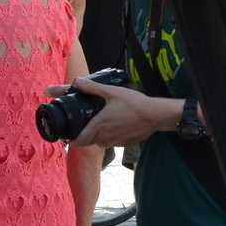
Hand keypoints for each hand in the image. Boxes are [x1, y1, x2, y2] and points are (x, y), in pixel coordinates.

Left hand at [41, 78, 177, 147]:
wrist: (154, 115)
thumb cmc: (133, 103)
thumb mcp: (111, 92)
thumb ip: (92, 88)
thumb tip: (77, 81)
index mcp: (99, 126)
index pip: (79, 141)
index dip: (73, 140)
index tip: (71, 135)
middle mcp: (105, 137)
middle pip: (89, 143)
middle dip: (85, 136)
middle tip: (85, 126)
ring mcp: (116, 142)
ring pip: (101, 143)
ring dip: (98, 137)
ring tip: (102, 124)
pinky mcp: (125, 144)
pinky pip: (113, 142)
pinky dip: (111, 137)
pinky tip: (117, 126)